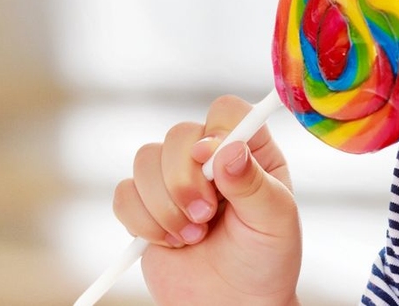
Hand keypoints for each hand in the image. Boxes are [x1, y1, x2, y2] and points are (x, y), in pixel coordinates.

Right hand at [112, 95, 301, 305]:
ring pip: (145, 160)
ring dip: (165, 206)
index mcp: (251, 150)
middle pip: (178, 134)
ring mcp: (174, 180)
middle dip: (185, 181)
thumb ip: (253, 184)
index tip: (214, 161)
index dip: (216, 130)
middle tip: (206, 217)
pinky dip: (143, 222)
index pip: (227, 111)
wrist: (232, 304)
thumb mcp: (274, 221)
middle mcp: (210, 157)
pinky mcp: (146, 207)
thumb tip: (227, 150)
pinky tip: (171, 242)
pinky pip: (124, 195)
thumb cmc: (265, 259)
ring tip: (193, 235)